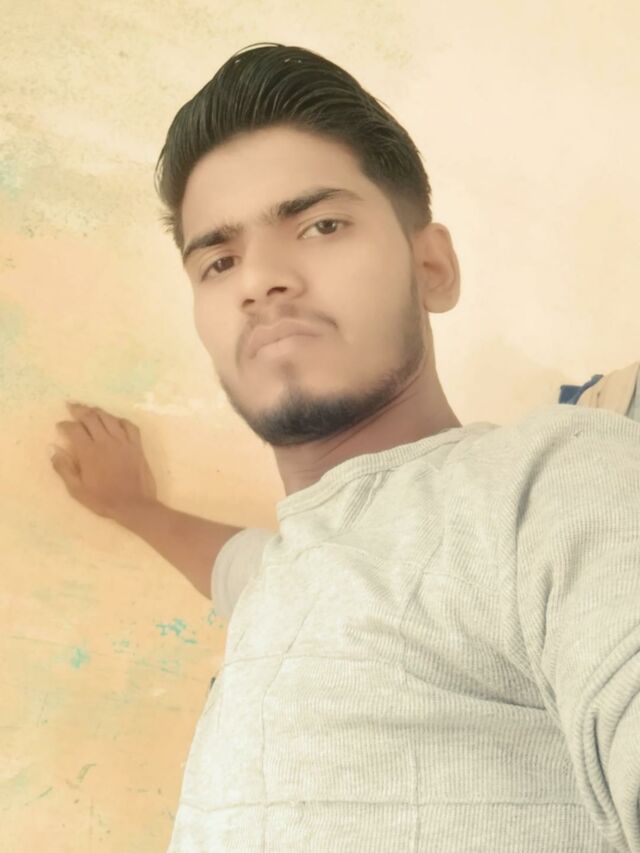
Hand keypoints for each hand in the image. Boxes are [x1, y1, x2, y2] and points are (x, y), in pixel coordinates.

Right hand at [50, 402, 158, 519]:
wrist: (134, 505)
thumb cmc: (103, 500)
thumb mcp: (77, 490)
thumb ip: (64, 468)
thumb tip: (54, 451)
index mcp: (89, 452)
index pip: (74, 429)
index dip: (65, 424)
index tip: (60, 426)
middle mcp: (106, 442)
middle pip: (91, 417)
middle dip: (79, 410)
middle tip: (72, 407)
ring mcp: (124, 442)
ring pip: (109, 418)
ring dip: (98, 411)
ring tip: (90, 410)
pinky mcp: (137, 446)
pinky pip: (129, 426)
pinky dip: (120, 420)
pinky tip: (115, 421)